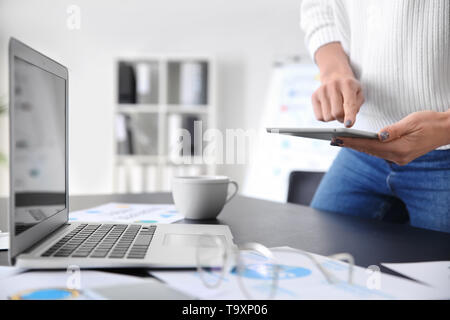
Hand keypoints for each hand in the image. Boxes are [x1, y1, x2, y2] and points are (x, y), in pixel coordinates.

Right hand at [312, 76, 363, 126]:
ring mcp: (322, 91)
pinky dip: (325, 117)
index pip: (349, 104)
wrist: (335, 75)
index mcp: (348, 84)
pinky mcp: (314, 96)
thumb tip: (347, 122)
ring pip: (327, 117)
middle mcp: (333, 86)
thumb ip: (356, 107)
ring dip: (333, 118)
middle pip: (337, 113)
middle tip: (344, 114)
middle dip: (342, 118)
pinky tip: (328, 109)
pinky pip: (319, 117)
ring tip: (336, 108)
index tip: (348, 124)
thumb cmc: (349, 87)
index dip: (349, 116)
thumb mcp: (359, 93)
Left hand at [332, 111, 449, 164]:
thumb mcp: (412, 121)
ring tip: (340, 141)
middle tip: (332, 140)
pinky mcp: (400, 156)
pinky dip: (367, 147)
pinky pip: (379, 152)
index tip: (339, 138)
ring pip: (373, 152)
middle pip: (369, 150)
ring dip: (357, 147)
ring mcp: (399, 158)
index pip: (370, 145)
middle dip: (351, 145)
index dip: (353, 141)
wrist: (447, 130)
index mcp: (400, 149)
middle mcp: (398, 157)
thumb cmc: (431, 122)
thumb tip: (380, 135)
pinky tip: (357, 143)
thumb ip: (395, 129)